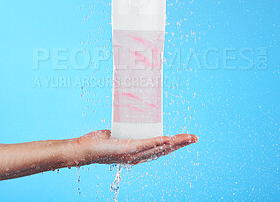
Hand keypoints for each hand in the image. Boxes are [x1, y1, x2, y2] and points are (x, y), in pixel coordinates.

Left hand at [69, 130, 197, 165]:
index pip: (161, 149)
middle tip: (195, 138)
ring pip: (159, 147)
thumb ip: (123, 132)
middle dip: (181, 144)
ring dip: (174, 142)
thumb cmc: (98, 143)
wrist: (83, 150)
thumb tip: (126, 122)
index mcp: (138, 153)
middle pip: (165, 150)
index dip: (175, 144)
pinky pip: (145, 145)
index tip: (187, 138)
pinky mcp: (126, 148)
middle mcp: (138, 156)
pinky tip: (167, 138)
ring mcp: (133, 153)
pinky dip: (157, 142)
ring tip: (188, 138)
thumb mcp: (116, 136)